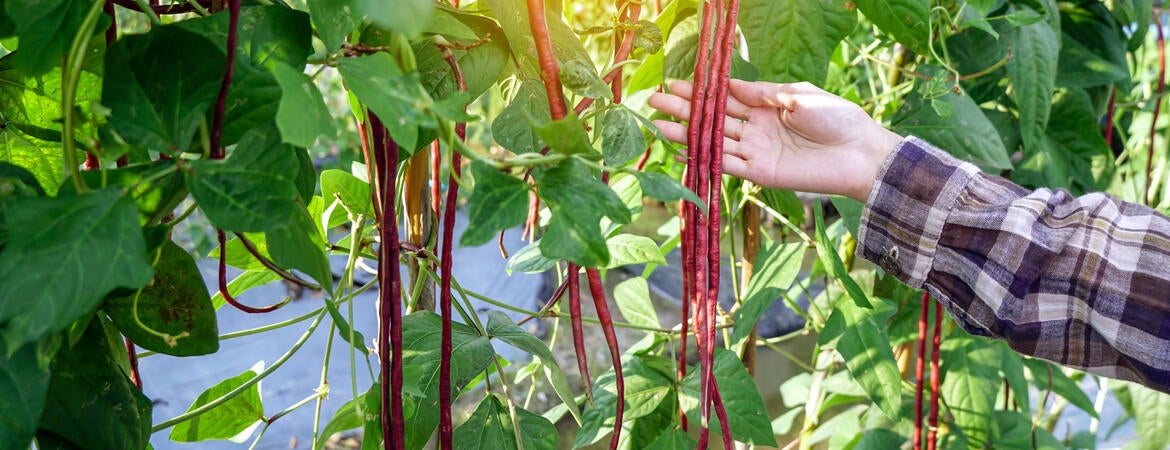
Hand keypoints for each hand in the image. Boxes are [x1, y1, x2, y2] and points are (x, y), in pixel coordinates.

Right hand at [648, 80, 903, 201]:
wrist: (861, 153)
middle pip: (713, 118)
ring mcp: (756, 150)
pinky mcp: (759, 172)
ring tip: (656, 124)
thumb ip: (763, 93)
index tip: (674, 83)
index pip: (725, 97)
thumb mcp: (799, 95)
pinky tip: (682, 150)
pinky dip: (704, 158)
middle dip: (683, 109)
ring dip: (685, 133)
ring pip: (713, 140)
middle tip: (653, 101)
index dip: (700, 91)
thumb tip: (730, 84)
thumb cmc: (837, 118)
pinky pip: (726, 164)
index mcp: (766, 106)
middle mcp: (756, 128)